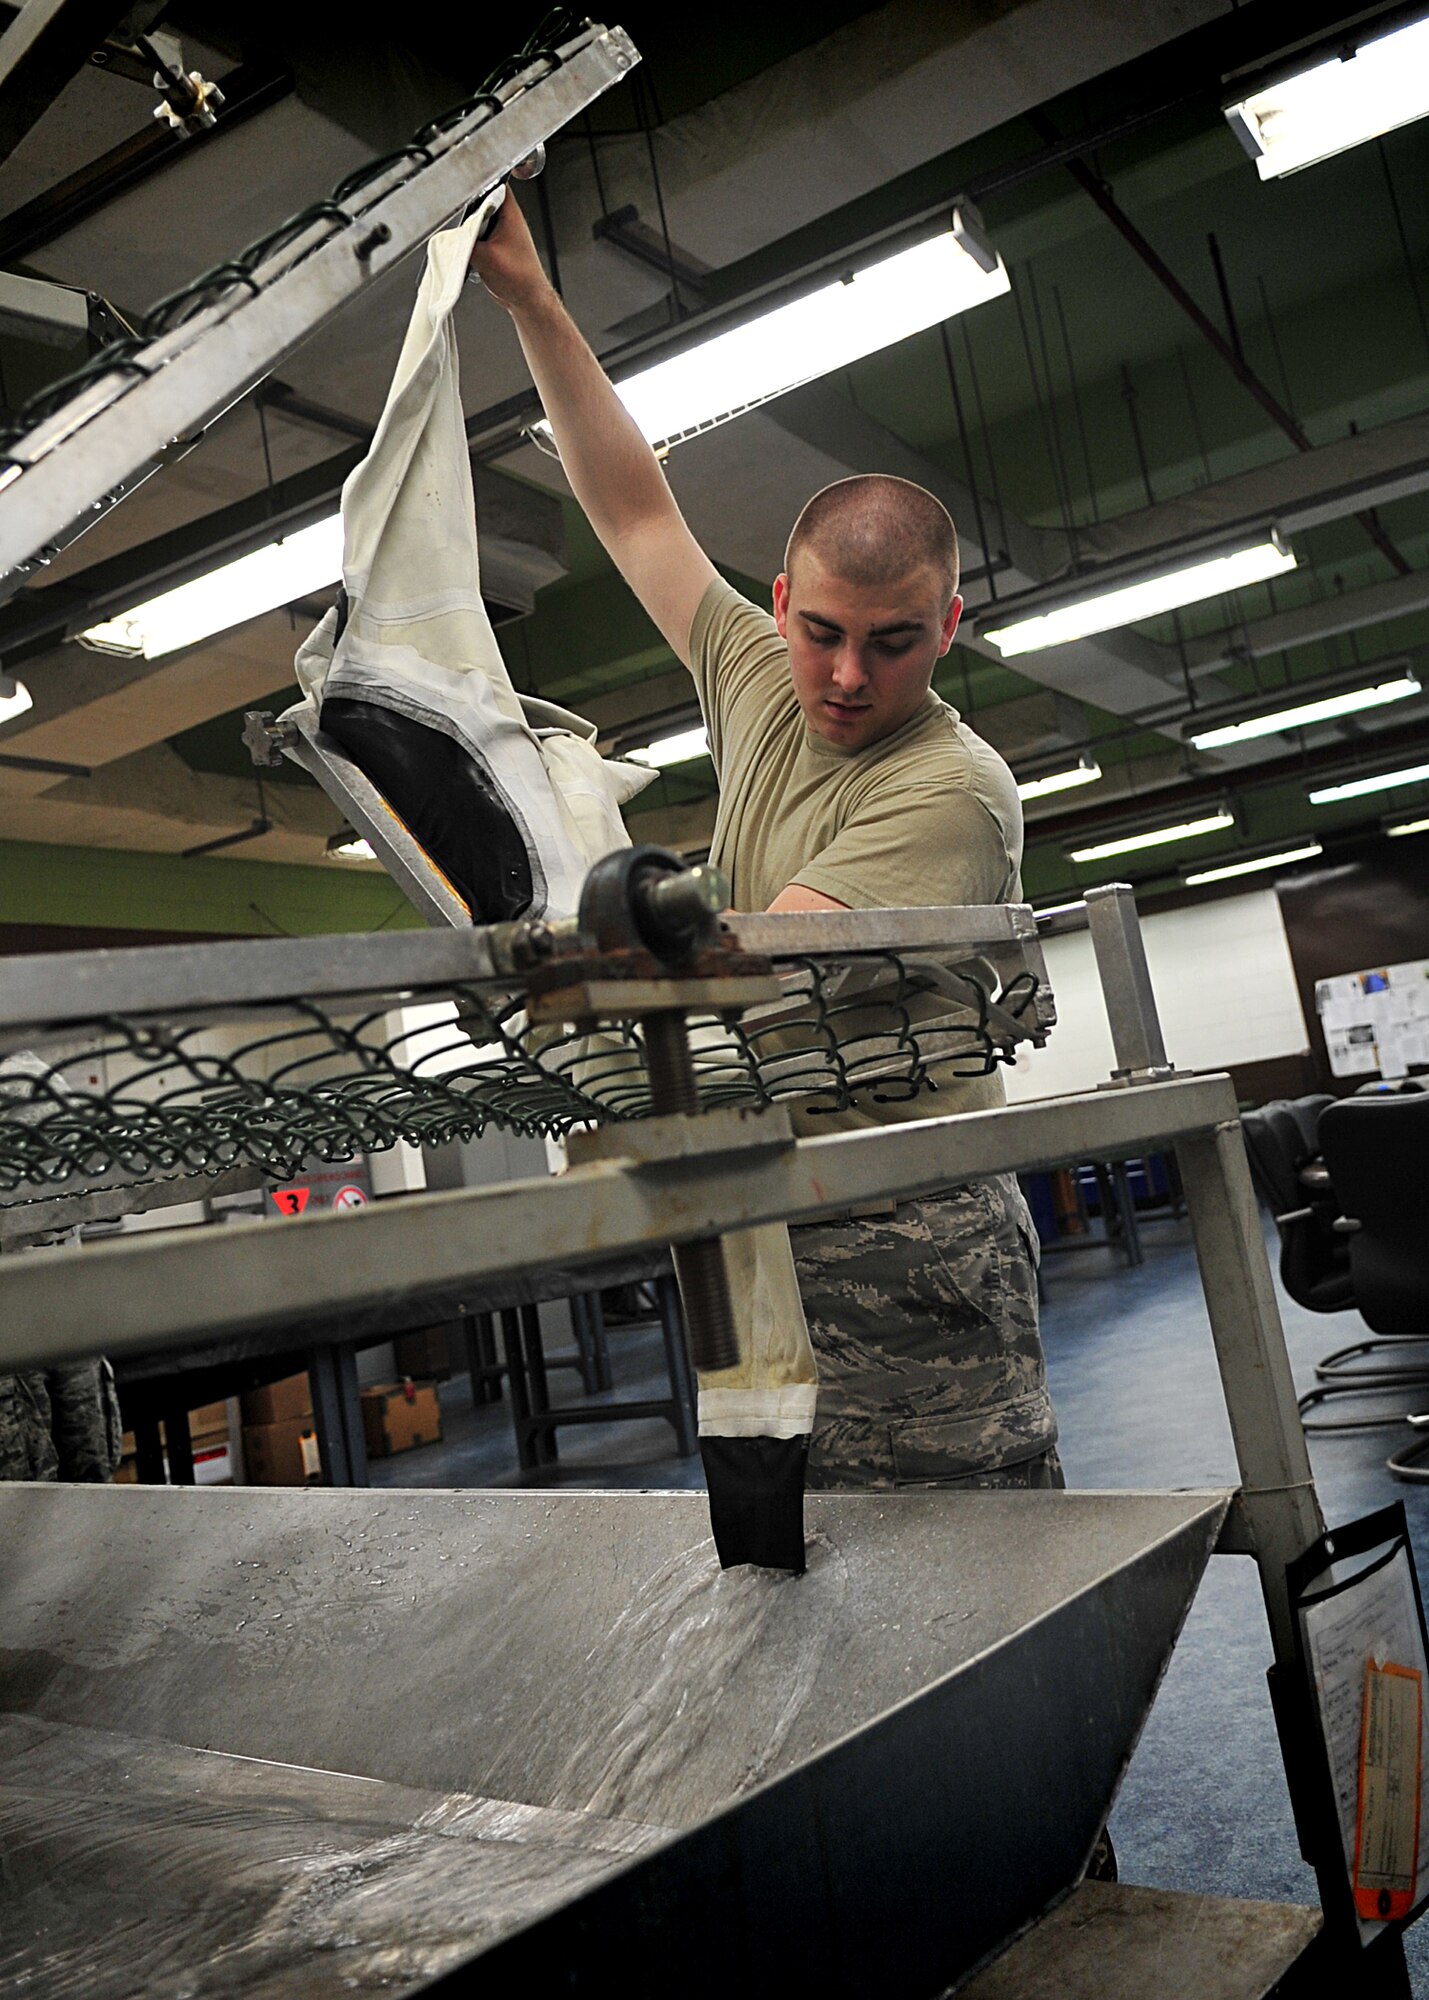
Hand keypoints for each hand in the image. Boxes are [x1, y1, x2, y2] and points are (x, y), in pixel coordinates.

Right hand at [467, 188, 550, 314]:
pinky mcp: (495, 245)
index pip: (494, 182)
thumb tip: (449, 238)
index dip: (478, 181)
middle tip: (463, 224)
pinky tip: (470, 252)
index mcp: (510, 212)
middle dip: (469, 211)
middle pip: (481, 202)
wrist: (526, 300)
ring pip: (477, 220)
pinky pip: (477, 236)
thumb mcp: (486, 258)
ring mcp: (501, 232)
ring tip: (469, 242)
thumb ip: (465, 243)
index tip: (463, 186)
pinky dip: (471, 243)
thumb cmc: (519, 278)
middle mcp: (507, 218)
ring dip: (469, 230)